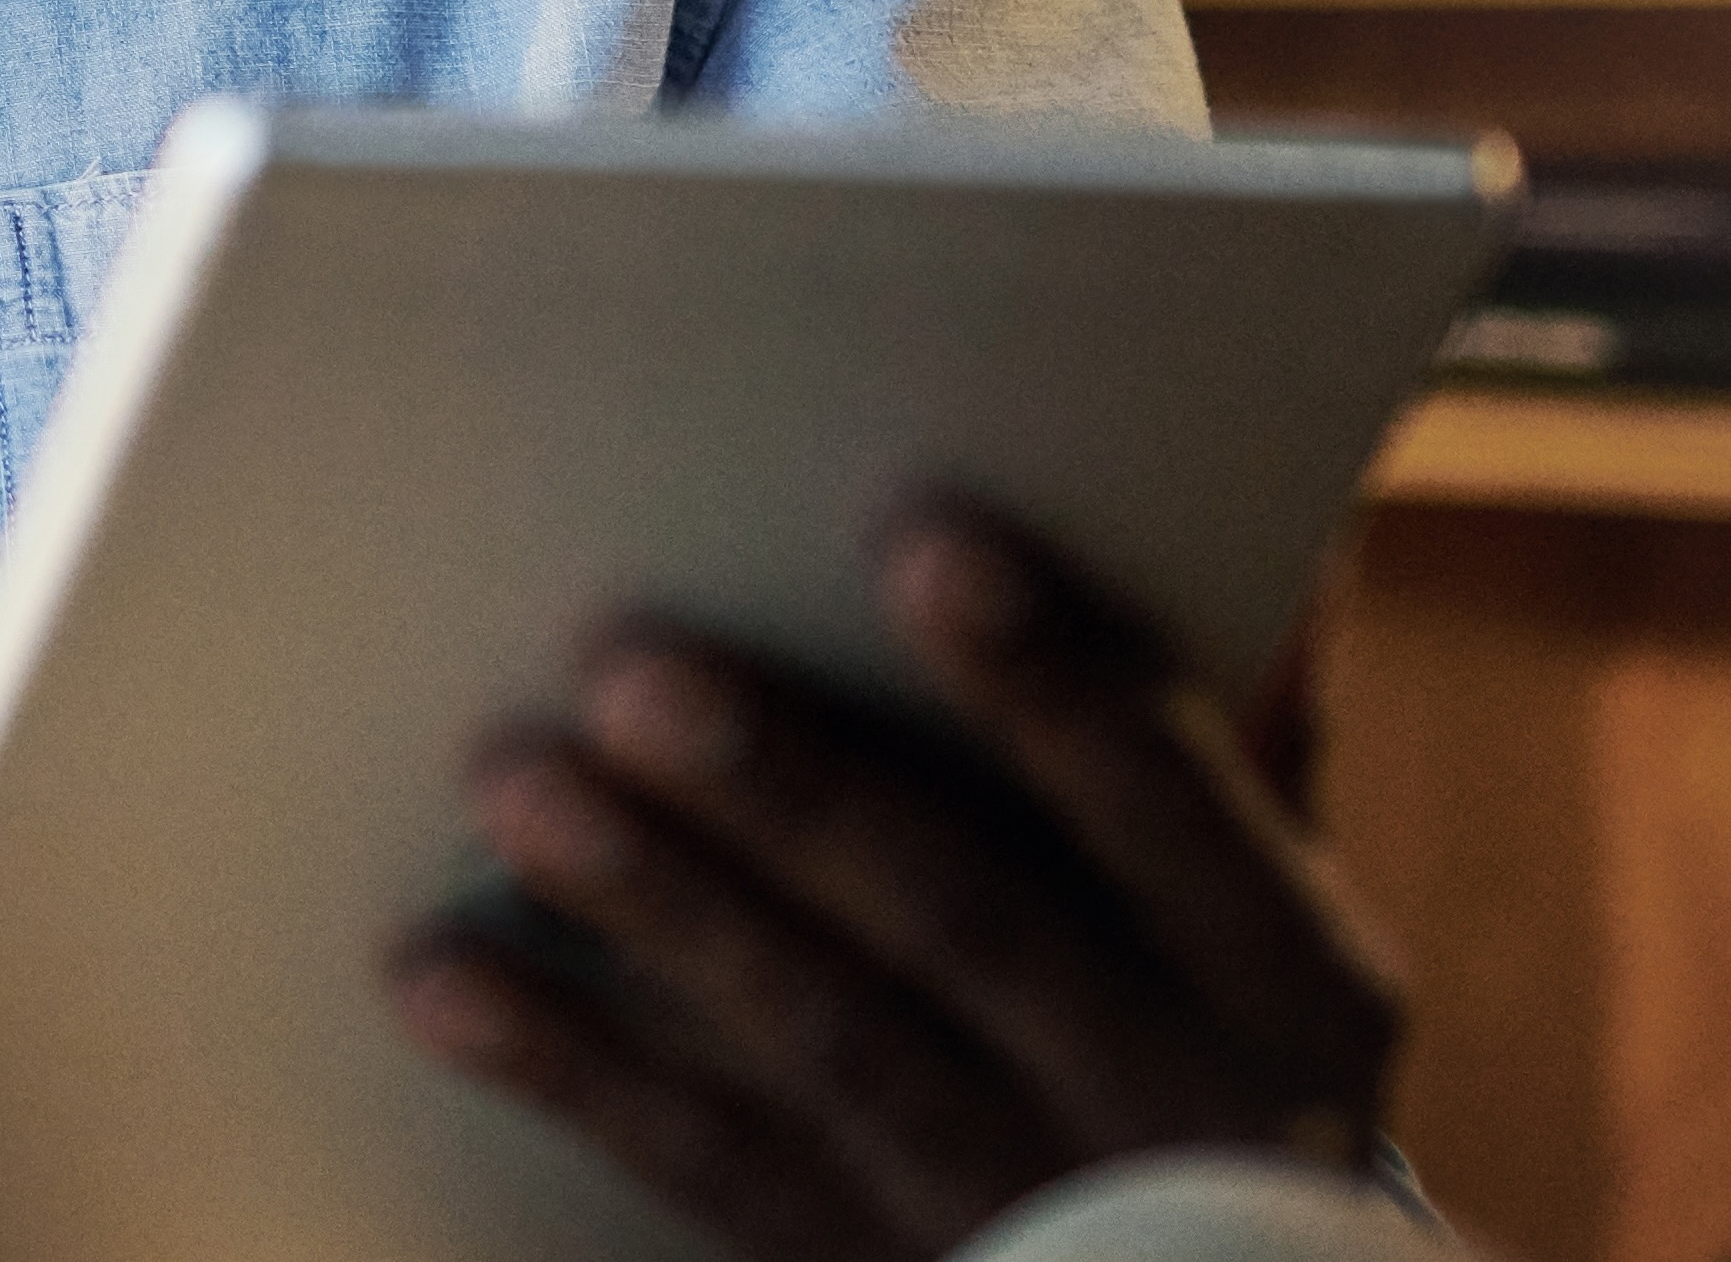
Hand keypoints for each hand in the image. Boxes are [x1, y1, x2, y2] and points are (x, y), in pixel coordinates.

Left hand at [393, 499, 1403, 1261]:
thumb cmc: (1216, 1049)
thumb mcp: (1267, 938)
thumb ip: (1192, 763)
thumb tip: (1148, 534)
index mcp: (1288, 975)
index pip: (1175, 805)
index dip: (1050, 678)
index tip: (922, 539)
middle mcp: (1166, 1094)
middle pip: (969, 924)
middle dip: (796, 791)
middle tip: (630, 661)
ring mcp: (1018, 1198)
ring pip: (827, 1044)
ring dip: (662, 907)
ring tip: (516, 781)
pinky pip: (710, 1171)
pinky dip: (570, 1068)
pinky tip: (442, 976)